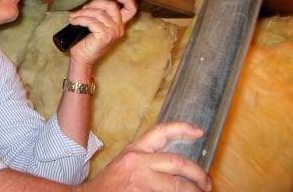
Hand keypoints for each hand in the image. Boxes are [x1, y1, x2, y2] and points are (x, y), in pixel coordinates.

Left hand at [68, 0, 136, 66]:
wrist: (82, 58)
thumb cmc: (87, 41)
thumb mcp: (95, 22)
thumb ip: (101, 9)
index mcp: (119, 24)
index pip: (131, 10)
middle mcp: (119, 28)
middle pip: (112, 6)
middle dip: (96, 3)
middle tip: (83, 8)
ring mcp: (112, 32)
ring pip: (98, 13)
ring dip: (83, 13)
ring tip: (74, 17)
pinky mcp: (104, 36)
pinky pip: (91, 21)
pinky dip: (80, 20)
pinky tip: (74, 22)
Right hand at [83, 122, 211, 191]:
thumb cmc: (109, 184)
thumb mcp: (127, 164)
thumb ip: (148, 161)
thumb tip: (176, 166)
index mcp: (135, 150)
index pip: (161, 132)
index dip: (182, 128)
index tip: (199, 131)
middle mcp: (138, 163)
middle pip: (178, 163)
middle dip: (198, 174)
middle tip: (206, 183)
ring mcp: (140, 182)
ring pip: (177, 186)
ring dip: (192, 191)